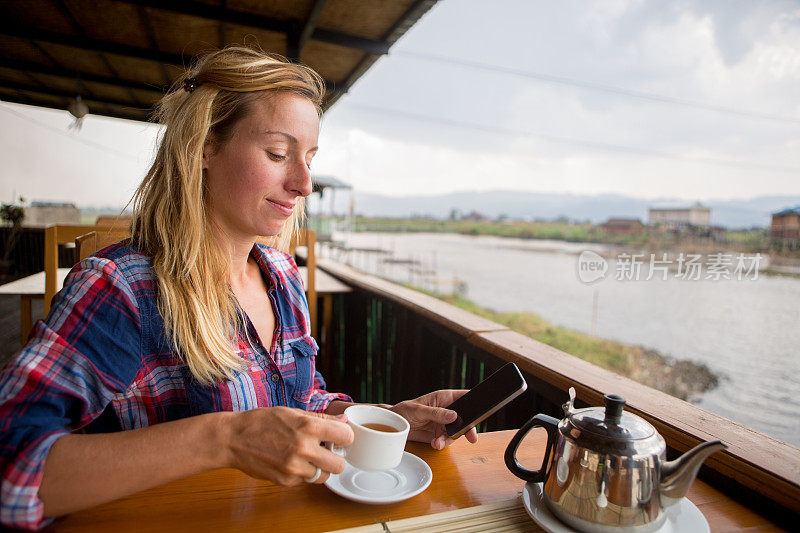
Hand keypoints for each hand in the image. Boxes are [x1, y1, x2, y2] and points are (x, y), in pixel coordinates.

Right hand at [222, 406, 353, 484]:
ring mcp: (294, 467)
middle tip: (325, 451)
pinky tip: (291, 461)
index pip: (346, 437)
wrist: (233, 439)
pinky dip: (303, 473)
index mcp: (307, 427)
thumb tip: (344, 422)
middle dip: (335, 458)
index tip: (338, 437)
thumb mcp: (293, 412)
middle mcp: (303, 448)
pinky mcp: (285, 481)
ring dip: (320, 468)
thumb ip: (321, 419)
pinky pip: (305, 481)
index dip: (344, 437)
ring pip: (323, 476)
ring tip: (307, 456)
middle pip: (339, 465)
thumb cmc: (262, 421)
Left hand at [390, 390, 478, 449]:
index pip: (464, 397)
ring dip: (449, 439)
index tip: (478, 412)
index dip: (473, 402)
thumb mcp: (419, 410)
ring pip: (457, 432)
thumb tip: (453, 415)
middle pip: (465, 417)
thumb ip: (436, 413)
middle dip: (467, 428)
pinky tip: (434, 443)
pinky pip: (447, 440)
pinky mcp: (439, 434)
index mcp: (444, 398)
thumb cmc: (403, 411)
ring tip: (437, 442)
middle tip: (471, 437)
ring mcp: (444, 423)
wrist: (391, 427)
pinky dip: (442, 443)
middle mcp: (447, 410)